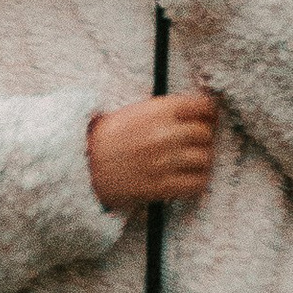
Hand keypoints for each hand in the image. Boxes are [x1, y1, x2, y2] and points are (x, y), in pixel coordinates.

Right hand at [88, 92, 220, 208]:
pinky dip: (197, 182)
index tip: (207, 119)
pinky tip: (187, 179)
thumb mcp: (136, 112)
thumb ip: (168, 111)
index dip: (209, 113)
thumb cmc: (110, 138)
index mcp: (158, 110)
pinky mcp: (161, 186)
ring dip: (202, 161)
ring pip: (205, 159)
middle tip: (195, 144)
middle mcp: (163, 134)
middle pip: (205, 133)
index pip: (202, 106)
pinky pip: (197, 184)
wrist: (83, 166)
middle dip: (203, 139)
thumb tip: (203, 113)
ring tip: (191, 163)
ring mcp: (164, 161)